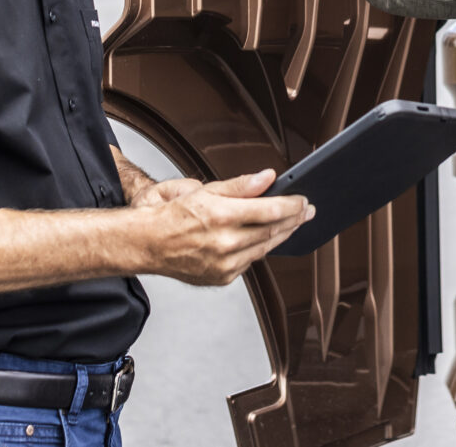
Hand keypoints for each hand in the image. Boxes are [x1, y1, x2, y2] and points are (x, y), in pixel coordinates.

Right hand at [140, 169, 314, 285]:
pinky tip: (266, 238)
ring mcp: (224, 264)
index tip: (303, 200)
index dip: (291, 205)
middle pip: (271, 230)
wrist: (149, 244)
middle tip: (307, 210)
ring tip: (294, 223)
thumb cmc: (173, 215)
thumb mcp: (205, 190)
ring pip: (265, 248)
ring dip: (283, 235)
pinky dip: (260, 248)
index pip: (269, 210)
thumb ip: (241, 186)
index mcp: (220, 216)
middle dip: (294, 219)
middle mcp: (224, 243)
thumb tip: (267, 178)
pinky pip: (250, 261)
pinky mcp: (222, 277)